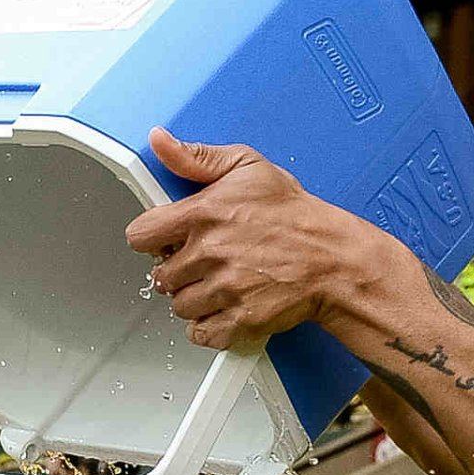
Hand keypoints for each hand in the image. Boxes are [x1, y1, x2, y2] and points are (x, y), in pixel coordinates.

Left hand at [127, 130, 368, 348]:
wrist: (333, 258)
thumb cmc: (294, 214)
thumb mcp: (247, 167)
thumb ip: (197, 158)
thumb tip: (160, 141)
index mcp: (204, 214)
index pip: (140, 236)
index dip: (152, 238)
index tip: (166, 239)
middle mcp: (210, 253)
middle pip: (160, 277)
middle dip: (179, 270)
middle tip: (205, 261)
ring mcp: (224, 289)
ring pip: (180, 305)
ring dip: (194, 298)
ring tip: (220, 282)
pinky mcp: (239, 320)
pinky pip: (201, 332)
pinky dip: (210, 325)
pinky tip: (226, 305)